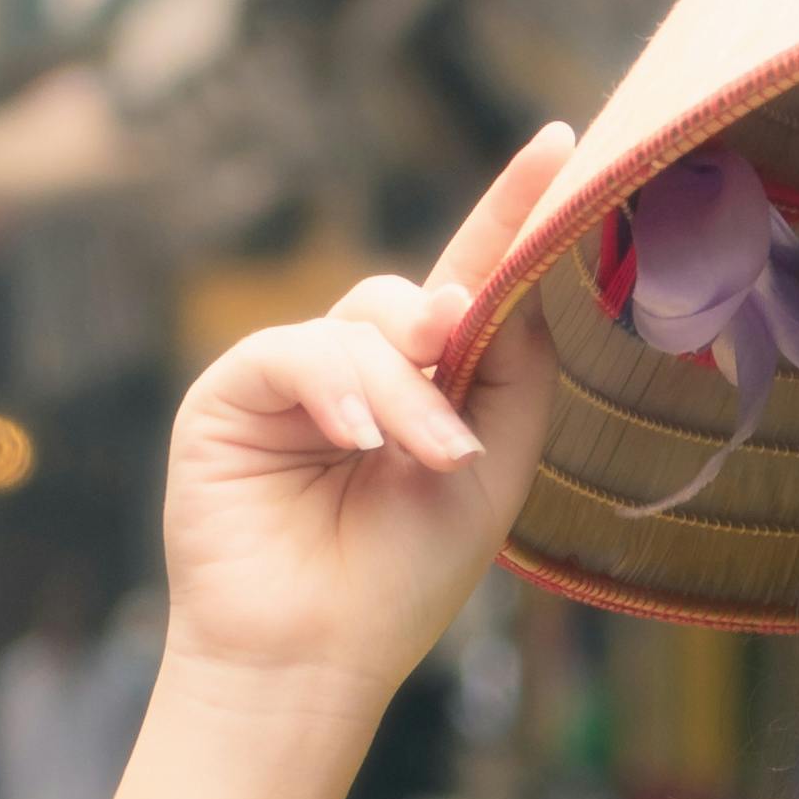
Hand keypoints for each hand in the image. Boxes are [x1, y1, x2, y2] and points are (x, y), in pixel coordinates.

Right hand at [161, 126, 571, 714]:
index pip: (474, 280)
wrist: (318, 655)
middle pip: (415, 296)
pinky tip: (355, 441)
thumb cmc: (404, 576)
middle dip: (451, 334)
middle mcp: (363, 370)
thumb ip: (514, 373)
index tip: (564, 142)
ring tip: (425, 460)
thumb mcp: (491, 468)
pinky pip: (296, 351)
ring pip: (363, 326)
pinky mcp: (235, 392)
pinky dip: (338, 390)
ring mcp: (296, 376)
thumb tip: (506, 283)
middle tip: (465, 404)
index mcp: (430, 385)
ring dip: (406, 394)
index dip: (512, 212)